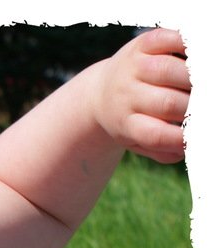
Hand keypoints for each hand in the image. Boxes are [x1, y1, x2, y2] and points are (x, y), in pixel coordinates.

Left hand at [94, 28, 189, 163]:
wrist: (100, 93)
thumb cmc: (131, 121)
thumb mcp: (139, 141)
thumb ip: (164, 150)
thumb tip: (188, 147)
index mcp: (125, 124)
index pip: (155, 134)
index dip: (181, 137)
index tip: (196, 135)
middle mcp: (125, 96)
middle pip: (167, 103)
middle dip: (194, 106)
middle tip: (204, 107)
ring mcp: (132, 68)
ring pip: (168, 70)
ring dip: (194, 77)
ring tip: (201, 86)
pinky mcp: (140, 45)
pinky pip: (166, 40)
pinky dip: (186, 43)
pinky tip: (195, 55)